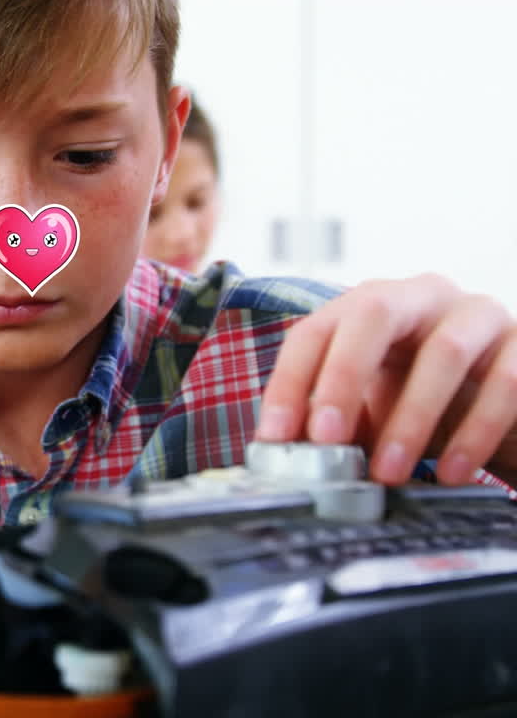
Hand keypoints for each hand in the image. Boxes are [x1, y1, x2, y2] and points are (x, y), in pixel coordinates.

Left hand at [256, 273, 516, 487]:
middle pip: (374, 315)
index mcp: (370, 306)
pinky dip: (474, 434)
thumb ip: (334, 423)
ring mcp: (478, 314)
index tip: (276, 436)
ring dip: (410, 420)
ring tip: (388, 473)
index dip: (290, 381)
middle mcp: (422, 297)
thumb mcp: (371, 407)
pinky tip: (452, 472)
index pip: (315, 331)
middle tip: (328, 439)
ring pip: (444, 353)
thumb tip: (287, 457)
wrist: (502, 406)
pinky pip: (506, 384)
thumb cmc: (423, 399)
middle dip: (343, 377)